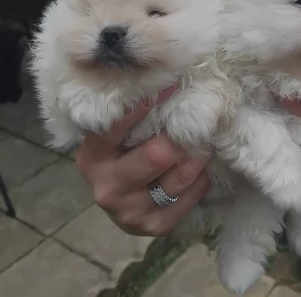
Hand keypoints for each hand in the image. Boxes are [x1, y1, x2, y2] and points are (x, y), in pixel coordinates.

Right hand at [76, 86, 210, 235]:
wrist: (122, 201)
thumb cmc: (123, 154)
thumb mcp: (117, 136)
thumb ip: (132, 116)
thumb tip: (166, 79)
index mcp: (93, 156)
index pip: (118, 126)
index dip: (146, 103)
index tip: (170, 85)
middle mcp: (107, 186)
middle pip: (156, 155)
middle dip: (179, 137)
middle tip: (194, 123)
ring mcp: (130, 211)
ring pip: (179, 177)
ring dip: (197, 156)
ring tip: (201, 143)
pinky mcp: (154, 227)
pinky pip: (191, 196)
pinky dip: (201, 179)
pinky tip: (199, 168)